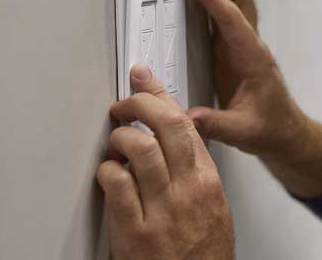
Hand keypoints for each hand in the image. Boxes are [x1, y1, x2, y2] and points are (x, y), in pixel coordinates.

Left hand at [97, 65, 233, 259]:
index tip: (144, 79)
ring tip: (115, 143)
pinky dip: (107, 172)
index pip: (185, 124)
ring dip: (120, 139)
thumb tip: (175, 137)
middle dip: (138, 105)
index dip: (160, 95)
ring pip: (138, 151)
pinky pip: (116, 186)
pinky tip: (109, 174)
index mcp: (207, 182)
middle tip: (123, 105)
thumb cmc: (204, 255)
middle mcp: (187, 192)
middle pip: (163, 128)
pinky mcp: (135, 233)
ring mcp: (162, 212)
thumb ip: (195, 171)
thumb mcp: (214, 206)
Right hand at [181, 0, 321, 197]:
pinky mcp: (233, 47)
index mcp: (253, 59)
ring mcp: (243, 43)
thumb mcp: (243, 134)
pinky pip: (225, 9)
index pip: (231, 18)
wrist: (286, 133)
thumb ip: (216, 124)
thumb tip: (187, 117)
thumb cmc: (269, 131)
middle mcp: (250, 44)